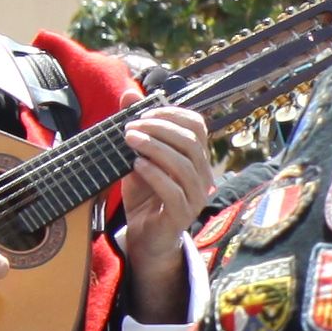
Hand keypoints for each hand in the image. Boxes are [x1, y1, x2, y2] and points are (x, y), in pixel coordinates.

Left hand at [112, 107, 215, 320]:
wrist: (145, 238)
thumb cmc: (144, 195)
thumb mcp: (136, 157)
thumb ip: (136, 128)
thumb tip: (128, 92)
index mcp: (196, 157)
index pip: (197, 125)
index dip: (171, 114)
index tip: (142, 113)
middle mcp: (202, 175)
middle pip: (190, 141)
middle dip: (159, 129)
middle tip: (130, 127)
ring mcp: (196, 196)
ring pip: (183, 163)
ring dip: (154, 147)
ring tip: (129, 141)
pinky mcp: (182, 215)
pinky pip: (173, 190)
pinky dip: (154, 173)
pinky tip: (136, 165)